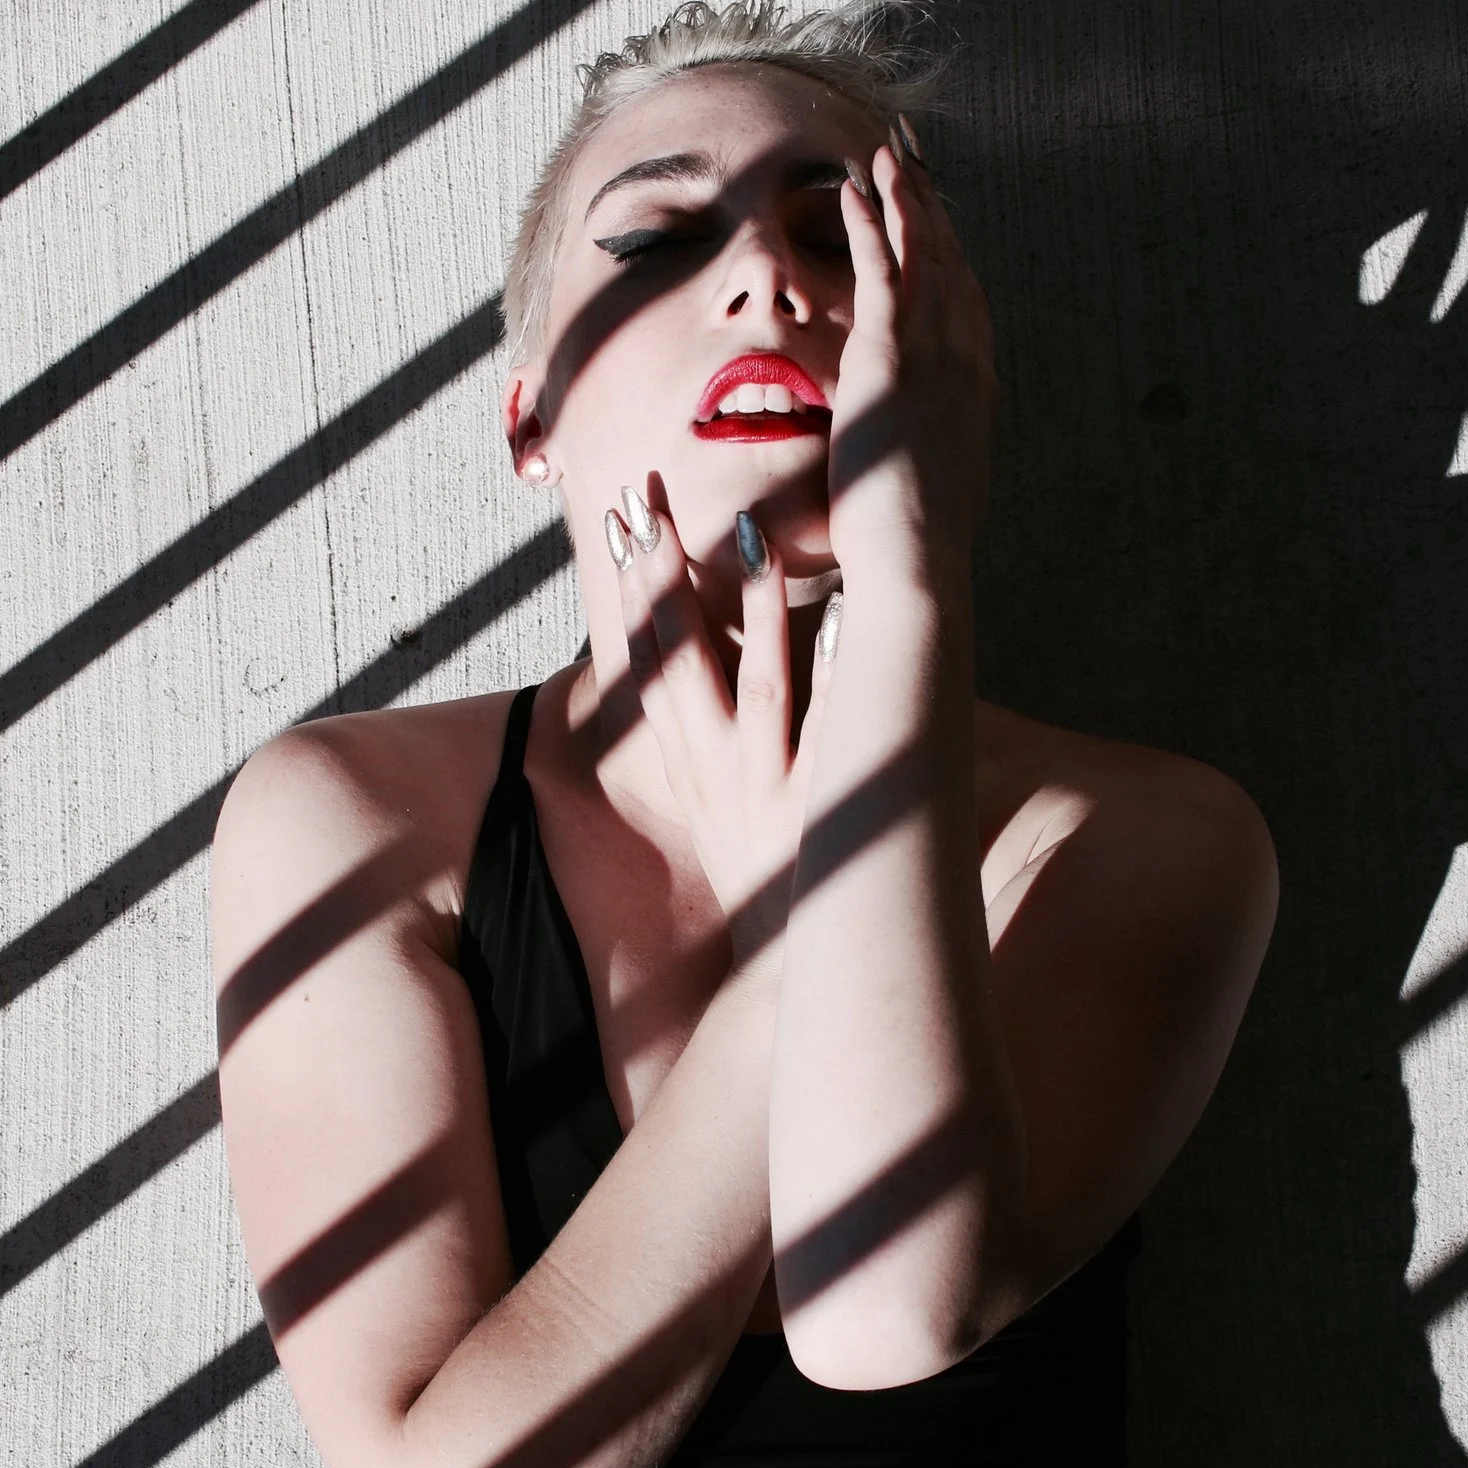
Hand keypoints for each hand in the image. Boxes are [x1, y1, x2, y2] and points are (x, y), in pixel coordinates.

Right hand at [607, 483, 833, 960]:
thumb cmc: (762, 874)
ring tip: (749, 531)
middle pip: (679, 661)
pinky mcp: (825, 809)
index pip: (648, 665)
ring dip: (751, 608)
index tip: (618, 520)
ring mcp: (772, 790)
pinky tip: (849, 618)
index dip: (630, 592)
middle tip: (642, 498)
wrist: (797, 969)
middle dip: (658, 579)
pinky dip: (839, 675)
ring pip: (757, 686)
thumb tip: (692, 660)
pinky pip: (835, 731)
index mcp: (691, 767)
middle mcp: (720, 773)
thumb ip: (705, 736)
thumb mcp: (715, 806)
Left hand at [828, 126, 997, 592]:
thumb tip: (912, 450)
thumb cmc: (915, 544)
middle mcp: (965, 360)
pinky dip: (869, 225)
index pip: (965, 301)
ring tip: (886, 151)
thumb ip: (924, 448)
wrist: (919, 562)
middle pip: (952, 261)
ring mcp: (934, 355)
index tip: (939, 214)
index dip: (952, 250)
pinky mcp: (892, 359)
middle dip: (933, 206)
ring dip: (903, 197)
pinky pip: (882, 272)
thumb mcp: (931, 482)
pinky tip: (852, 188)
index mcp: (974, 388)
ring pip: (922, 254)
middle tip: (916, 158)